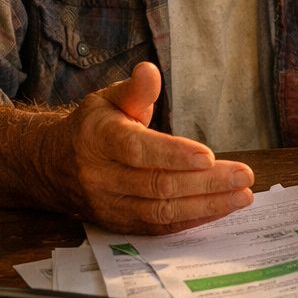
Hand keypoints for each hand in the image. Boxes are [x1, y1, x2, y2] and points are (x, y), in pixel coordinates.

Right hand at [52, 62, 254, 233]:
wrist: (53, 166)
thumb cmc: (92, 127)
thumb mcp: (109, 100)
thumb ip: (136, 90)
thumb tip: (149, 71)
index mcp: (98, 140)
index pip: (137, 150)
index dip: (173, 155)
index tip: (209, 156)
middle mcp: (101, 177)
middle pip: (157, 185)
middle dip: (206, 183)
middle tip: (243, 176)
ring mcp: (109, 205)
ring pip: (161, 211)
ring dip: (206, 206)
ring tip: (241, 196)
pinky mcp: (119, 224)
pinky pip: (159, 227)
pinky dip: (192, 219)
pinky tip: (221, 209)